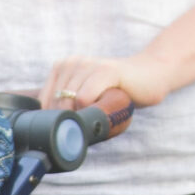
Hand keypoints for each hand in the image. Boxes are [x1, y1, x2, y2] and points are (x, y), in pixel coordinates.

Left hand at [40, 53, 169, 122]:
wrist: (150, 76)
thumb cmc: (116, 91)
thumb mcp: (85, 96)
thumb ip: (66, 106)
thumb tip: (48, 131)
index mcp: (61, 67)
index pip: (43, 102)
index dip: (56, 118)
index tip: (75, 121)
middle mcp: (71, 63)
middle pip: (55, 104)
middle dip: (70, 119)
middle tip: (92, 117)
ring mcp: (87, 64)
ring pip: (68, 102)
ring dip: (84, 114)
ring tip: (102, 107)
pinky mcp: (105, 70)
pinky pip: (84, 98)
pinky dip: (92, 108)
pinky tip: (106, 104)